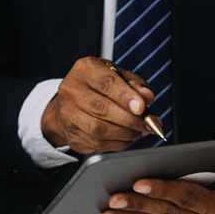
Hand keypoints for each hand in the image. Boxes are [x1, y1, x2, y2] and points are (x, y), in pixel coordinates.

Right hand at [41, 57, 155, 154]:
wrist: (71, 103)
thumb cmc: (97, 86)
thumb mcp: (117, 75)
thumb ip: (134, 83)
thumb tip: (147, 96)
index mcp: (85, 70)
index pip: (106, 83)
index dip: (125, 97)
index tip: (142, 108)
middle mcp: (71, 90)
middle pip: (100, 108)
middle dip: (129, 119)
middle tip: (147, 124)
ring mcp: (67, 114)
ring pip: (97, 129)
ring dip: (124, 134)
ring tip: (139, 132)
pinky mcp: (70, 134)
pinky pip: (96, 143)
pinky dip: (117, 143)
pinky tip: (127, 139)